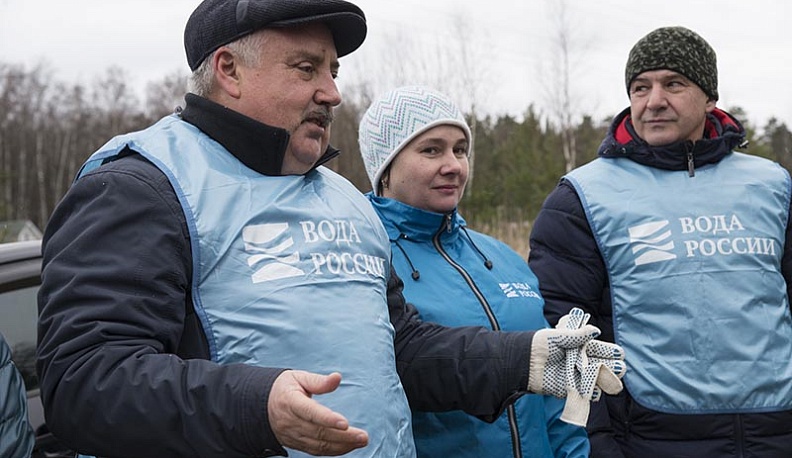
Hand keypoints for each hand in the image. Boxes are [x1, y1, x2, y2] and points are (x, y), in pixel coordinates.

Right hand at [268, 370, 368, 455]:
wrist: (261, 405)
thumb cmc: (284, 388)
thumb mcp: (298, 377)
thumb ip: (319, 381)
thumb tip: (337, 378)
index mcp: (290, 402)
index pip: (309, 412)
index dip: (327, 419)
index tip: (345, 423)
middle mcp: (291, 422)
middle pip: (318, 432)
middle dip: (343, 436)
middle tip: (363, 436)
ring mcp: (293, 435)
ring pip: (319, 445)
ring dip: (342, 446)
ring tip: (361, 441)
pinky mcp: (296, 444)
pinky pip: (316, 451)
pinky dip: (334, 451)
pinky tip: (348, 446)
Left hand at [527, 308, 625, 424]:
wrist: (522, 362)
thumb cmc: (539, 344)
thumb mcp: (556, 336)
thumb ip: (575, 335)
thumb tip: (595, 330)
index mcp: (580, 346)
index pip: (600, 349)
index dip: (610, 351)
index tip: (619, 354)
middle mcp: (581, 362)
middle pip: (603, 366)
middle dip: (613, 368)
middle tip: (619, 368)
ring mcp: (576, 376)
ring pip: (597, 380)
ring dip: (604, 381)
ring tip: (610, 380)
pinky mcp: (569, 389)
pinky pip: (584, 393)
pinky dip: (590, 393)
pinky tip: (594, 391)